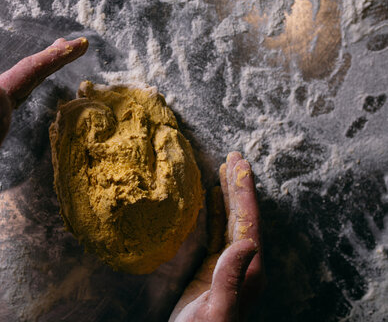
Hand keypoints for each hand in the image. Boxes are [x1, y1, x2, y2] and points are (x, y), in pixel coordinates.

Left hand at [0, 37, 87, 320]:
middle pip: (22, 73)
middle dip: (51, 56)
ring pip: (17, 82)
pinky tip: (30, 88)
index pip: (24, 74)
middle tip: (76, 45)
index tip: (78, 45)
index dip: (52, 58)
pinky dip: (29, 83)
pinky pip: (12, 95)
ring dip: (40, 67)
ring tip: (58, 56)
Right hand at [170, 152, 265, 321]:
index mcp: (249, 269)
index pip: (248, 221)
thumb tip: (249, 242)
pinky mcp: (216, 268)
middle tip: (234, 156)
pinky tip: (213, 200)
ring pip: (232, 220)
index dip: (244, 191)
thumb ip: (231, 278)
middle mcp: (245, 263)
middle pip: (243, 215)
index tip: (240, 164)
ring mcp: (231, 265)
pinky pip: (219, 231)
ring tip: (225, 170)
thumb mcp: (217, 310)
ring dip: (229, 194)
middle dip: (239, 185)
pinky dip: (217, 211)